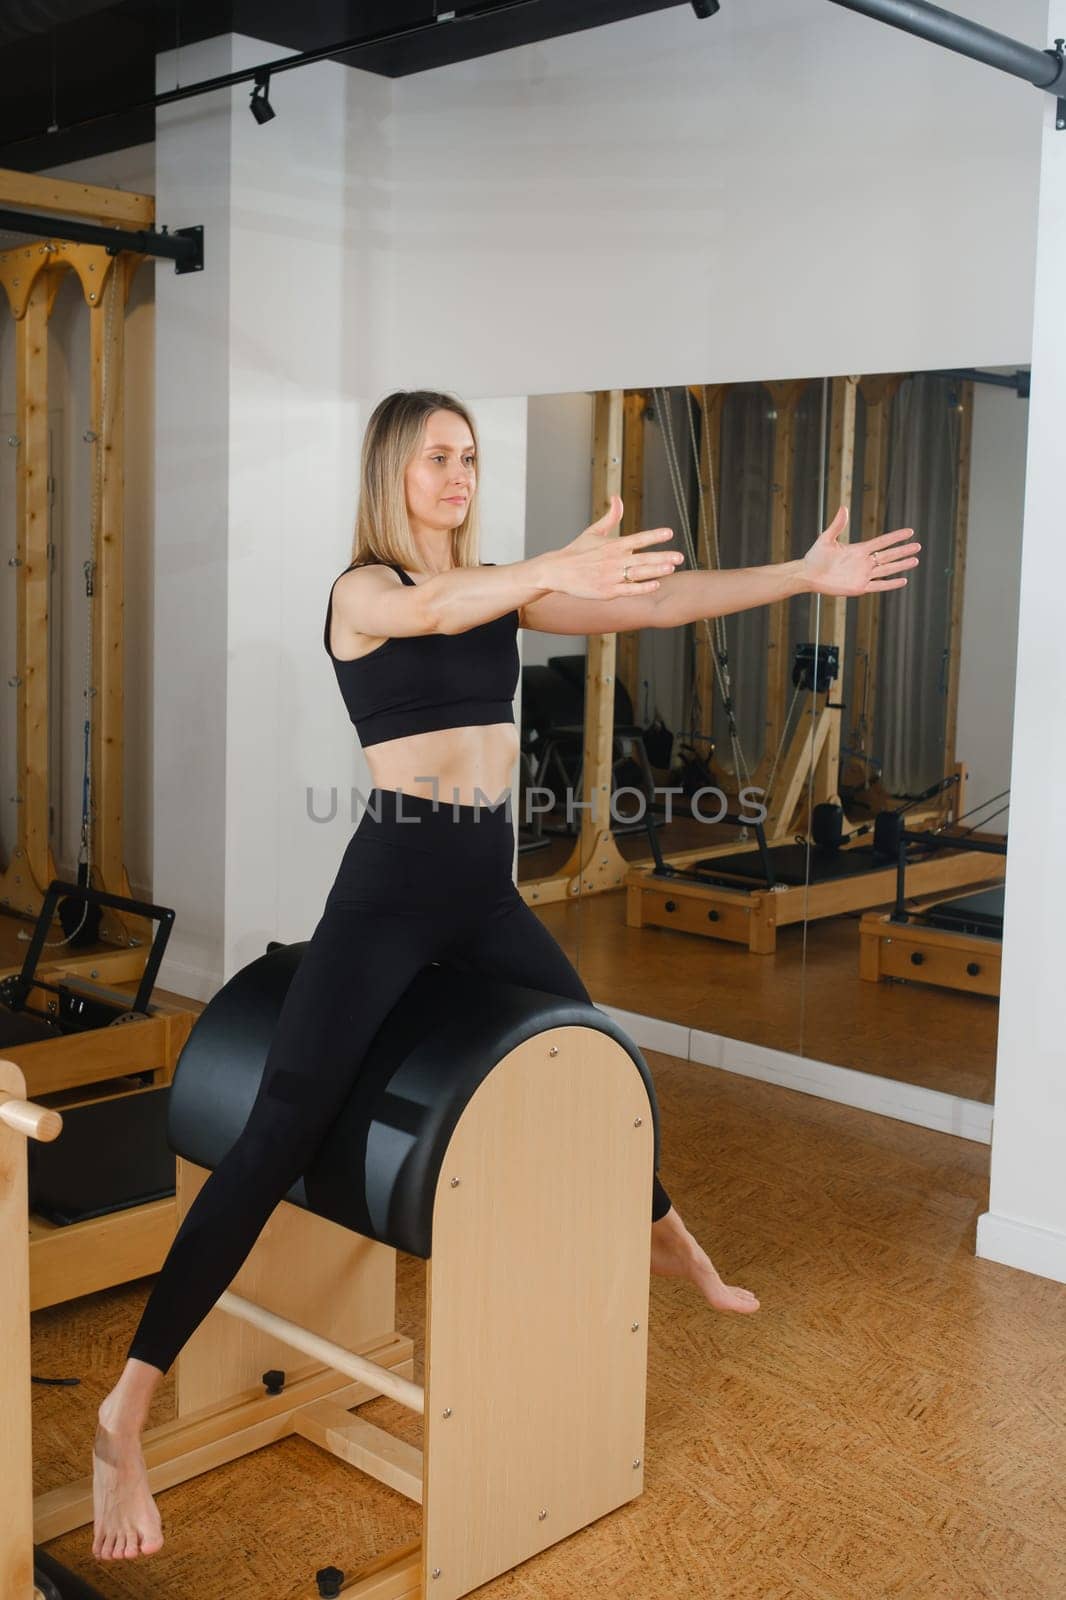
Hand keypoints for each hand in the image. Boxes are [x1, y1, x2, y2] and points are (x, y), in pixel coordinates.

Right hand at [537, 494, 684, 599]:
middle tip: (680, 557)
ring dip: (655, 571)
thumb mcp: (594, 531)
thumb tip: (617, 497)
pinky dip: (642, 588)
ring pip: (638, 574)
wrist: (558, 571)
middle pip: (642, 558)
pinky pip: (629, 590)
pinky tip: (656, 585)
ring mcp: (611, 576)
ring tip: (671, 568)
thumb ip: (610, 515)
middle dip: (663, 557)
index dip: (654, 535)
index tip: (669, 533)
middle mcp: (614, 560)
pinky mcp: (607, 591)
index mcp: (612, 545)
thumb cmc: (577, 551)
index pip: (637, 538)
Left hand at [802, 507, 920, 597]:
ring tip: (915, 560)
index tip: (909, 532)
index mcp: (859, 549)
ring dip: (901, 565)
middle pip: (888, 555)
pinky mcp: (859, 587)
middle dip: (903, 551)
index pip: (882, 542)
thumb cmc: (815, 556)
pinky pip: (878, 585)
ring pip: (887, 569)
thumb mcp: (827, 538)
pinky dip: (890, 584)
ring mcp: (863, 575)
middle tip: (918, 546)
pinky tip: (903, 580)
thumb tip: (843, 508)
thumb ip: (837, 524)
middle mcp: (864, 562)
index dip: (895, 537)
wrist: (808, 575)